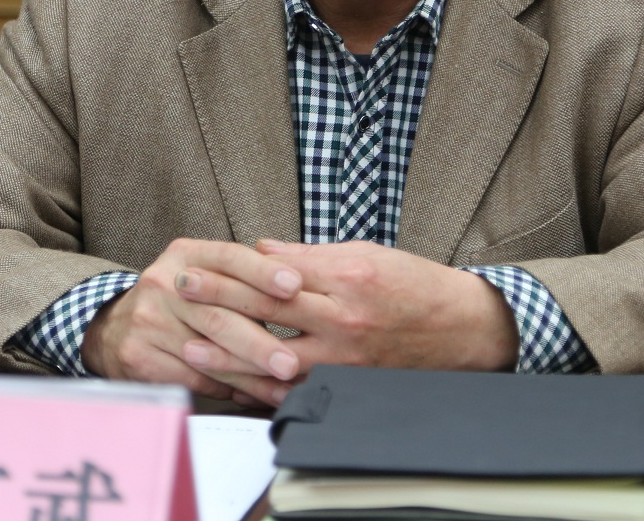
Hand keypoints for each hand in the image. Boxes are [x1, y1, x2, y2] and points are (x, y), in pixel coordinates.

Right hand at [81, 237, 304, 405]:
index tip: (295, 287)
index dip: (263, 272)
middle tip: (293, 361)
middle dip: (261, 341)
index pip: (229, 258)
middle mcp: (163, 284)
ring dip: (250, 374)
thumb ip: (243, 276)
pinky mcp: (140, 358)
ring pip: (209, 353)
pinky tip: (253, 395)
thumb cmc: (178, 301)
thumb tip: (299, 288)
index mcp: (185, 255)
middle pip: (219, 313)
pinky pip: (193, 378)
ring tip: (282, 386)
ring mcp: (149, 321)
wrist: (114, 329)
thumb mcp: (202, 273)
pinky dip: (228, 389)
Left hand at [178, 239, 519, 373]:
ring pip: (276, 358)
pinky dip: (263, 389)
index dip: (231, 270)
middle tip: (181, 292)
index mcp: (348, 277)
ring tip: (191, 348)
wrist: (462, 328)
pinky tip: (234, 385)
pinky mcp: (350, 384)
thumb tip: (261, 251)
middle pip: (269, 311)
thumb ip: (310, 256)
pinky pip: (297, 391)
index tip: (197, 265)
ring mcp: (346, 357)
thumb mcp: (364, 253)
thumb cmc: (414, 285)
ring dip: (230, 355)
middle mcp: (345, 318)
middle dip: (219, 302)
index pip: (276, 273)